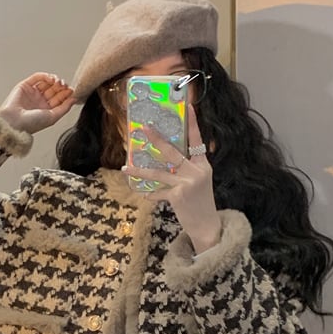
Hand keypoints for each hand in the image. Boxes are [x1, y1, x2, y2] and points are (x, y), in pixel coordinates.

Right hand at [0, 72, 74, 133]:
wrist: (14, 121)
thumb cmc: (31, 123)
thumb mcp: (53, 117)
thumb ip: (65, 108)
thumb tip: (74, 99)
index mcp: (46, 110)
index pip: (59, 99)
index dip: (66, 94)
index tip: (72, 91)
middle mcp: (39, 101)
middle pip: (54, 90)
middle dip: (61, 87)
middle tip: (65, 86)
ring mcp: (32, 93)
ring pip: (47, 82)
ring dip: (55, 80)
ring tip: (59, 82)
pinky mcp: (25, 85)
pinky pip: (37, 77)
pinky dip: (45, 76)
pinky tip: (51, 79)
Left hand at [121, 105, 221, 253]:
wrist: (207, 227)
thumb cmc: (201, 203)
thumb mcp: (201, 182)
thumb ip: (189, 169)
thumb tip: (171, 158)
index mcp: (203, 165)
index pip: (198, 140)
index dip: (193, 124)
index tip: (189, 106)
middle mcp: (196, 172)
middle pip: (173, 152)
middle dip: (157, 139)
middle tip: (145, 128)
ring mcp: (186, 183)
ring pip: (158, 173)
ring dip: (139, 172)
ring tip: (125, 169)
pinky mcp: (177, 196)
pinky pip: (158, 192)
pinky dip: (151, 194)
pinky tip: (145, 194)